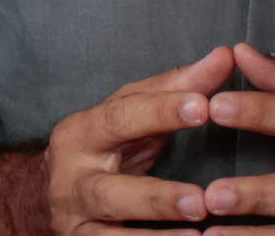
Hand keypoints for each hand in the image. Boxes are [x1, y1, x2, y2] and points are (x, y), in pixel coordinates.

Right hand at [43, 47, 233, 235]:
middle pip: (111, 190)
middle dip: (157, 197)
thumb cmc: (105, 143)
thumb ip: (178, 86)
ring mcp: (76, 220)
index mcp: (82, 132)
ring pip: (110, 235)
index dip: (162, 111)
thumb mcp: (133, 111)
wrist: (49, 192)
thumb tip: (226, 56)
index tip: (204, 106)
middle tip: (201, 200)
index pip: (122, 117)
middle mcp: (72, 180)